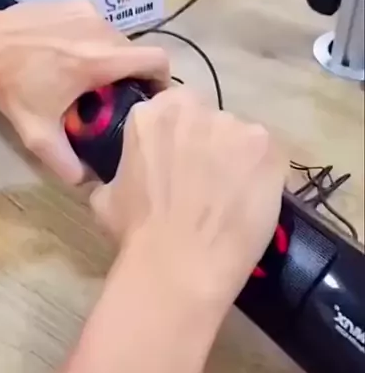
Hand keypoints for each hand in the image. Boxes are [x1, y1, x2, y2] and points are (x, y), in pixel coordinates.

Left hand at [0, 0, 169, 183]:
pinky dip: (89, 38)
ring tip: (85, 76)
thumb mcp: (38, 133)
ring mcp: (87, 11)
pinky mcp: (72, 1)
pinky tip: (65, 52)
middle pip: (135, 52)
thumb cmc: (14, 87)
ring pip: (114, 37)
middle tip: (112, 97)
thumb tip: (87, 182)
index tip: (151, 98)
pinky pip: (94, 23)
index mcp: (103, 59)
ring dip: (109, 57)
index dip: (163, 79)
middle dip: (130, 74)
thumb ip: (66, 163)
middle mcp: (102, 29)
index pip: (158, 60)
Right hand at [91, 87, 287, 310]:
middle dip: (206, 141)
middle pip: (206, 118)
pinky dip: (262, 173)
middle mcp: (193, 107)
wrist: (181, 264)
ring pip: (238, 135)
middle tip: (204, 179)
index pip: (171, 109)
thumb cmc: (137, 233)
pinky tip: (251, 200)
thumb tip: (121, 178)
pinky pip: (267, 154)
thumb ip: (119, 171)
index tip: (179, 160)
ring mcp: (232, 124)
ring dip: (235, 157)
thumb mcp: (106, 196)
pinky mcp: (265, 146)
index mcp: (150, 113)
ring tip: (231, 195)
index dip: (178, 137)